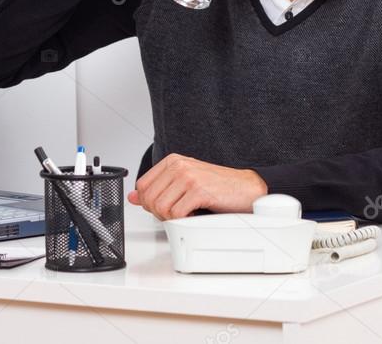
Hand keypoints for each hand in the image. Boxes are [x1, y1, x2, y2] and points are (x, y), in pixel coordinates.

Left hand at [126, 153, 267, 220]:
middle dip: (159, 213)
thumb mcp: (184, 182)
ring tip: (187, 214)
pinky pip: (176, 214)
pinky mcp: (198, 190)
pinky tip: (195, 215)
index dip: (148, 203)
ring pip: (160, 207)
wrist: (247, 188)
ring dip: (171, 218)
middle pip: (149, 198)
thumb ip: (159, 188)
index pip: (142, 186)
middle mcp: (178, 166)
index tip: (163, 207)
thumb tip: (133, 196)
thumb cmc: (218, 186)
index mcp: (172, 161)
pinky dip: (183, 221)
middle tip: (177, 214)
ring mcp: (188, 177)